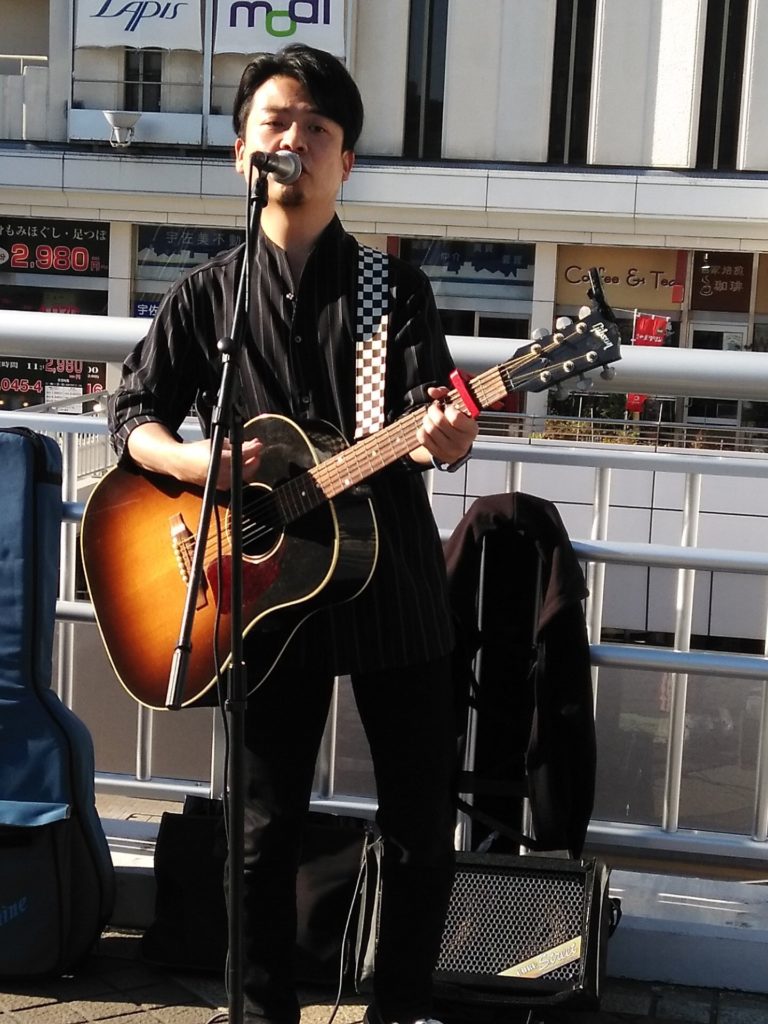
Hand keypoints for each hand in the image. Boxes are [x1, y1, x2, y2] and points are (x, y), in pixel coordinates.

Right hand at [126, 423, 262, 489]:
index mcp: (220, 461)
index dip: (254, 449)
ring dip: (248, 465)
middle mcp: (222, 475)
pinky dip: (240, 471)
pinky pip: (236, 479)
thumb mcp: (217, 442)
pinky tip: (240, 464)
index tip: (259, 444)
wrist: (181, 464)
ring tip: (248, 455)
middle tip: (255, 449)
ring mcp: (221, 484)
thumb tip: (251, 444)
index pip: (244, 456)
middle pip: (247, 468)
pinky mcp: (221, 488)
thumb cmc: (196, 452)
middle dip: (254, 458)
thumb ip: (235, 444)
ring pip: (242, 475)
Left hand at [414, 386, 477, 465]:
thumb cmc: (459, 424)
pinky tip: (428, 428)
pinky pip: (423, 437)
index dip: (449, 409)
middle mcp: (462, 442)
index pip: (455, 418)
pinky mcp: (437, 453)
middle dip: (433, 410)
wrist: (458, 445)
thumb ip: (446, 395)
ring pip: (430, 429)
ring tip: (431, 418)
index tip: (449, 407)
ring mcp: (449, 450)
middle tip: (435, 408)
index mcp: (471, 429)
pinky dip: (423, 429)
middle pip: (439, 421)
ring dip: (427, 419)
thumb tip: (432, 391)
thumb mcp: (459, 408)